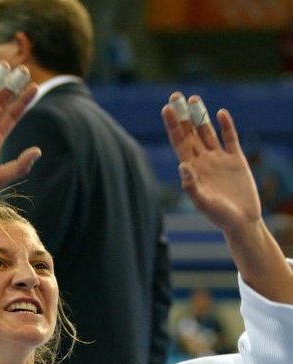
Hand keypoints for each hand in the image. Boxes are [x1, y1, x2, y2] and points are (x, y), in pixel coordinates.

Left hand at [161, 93, 260, 234]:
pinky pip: (230, 139)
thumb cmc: (219, 217)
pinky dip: (226, 126)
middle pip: (190, 134)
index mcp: (192, 170)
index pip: (179, 143)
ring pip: (207, 133)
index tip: (166, 109)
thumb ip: (191, 186)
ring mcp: (219, 160)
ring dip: (200, 116)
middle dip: (182, 116)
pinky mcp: (236, 160)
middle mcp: (203, 162)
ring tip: (193, 99)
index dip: (172, 126)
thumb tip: (181, 166)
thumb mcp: (203, 203)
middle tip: (175, 95)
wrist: (242, 222)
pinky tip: (220, 113)